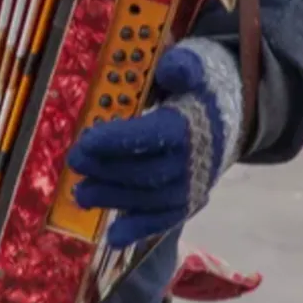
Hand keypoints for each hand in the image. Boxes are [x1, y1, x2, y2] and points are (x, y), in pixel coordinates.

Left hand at [67, 38, 243, 248]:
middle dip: (106, 170)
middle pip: (145, 171)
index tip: (85, 140)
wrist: (229, 114)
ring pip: (150, 199)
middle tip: (74, 163)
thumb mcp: (194, 64)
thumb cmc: (199, 86)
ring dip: (113, 199)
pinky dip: (139, 230)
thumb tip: (172, 71)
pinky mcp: (189, 201)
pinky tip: (113, 237)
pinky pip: (164, 219)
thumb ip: (182, 66)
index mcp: (190, 126)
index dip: (117, 140)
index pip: (151, 136)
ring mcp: (192, 186)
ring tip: (80, 194)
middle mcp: (194, 162)